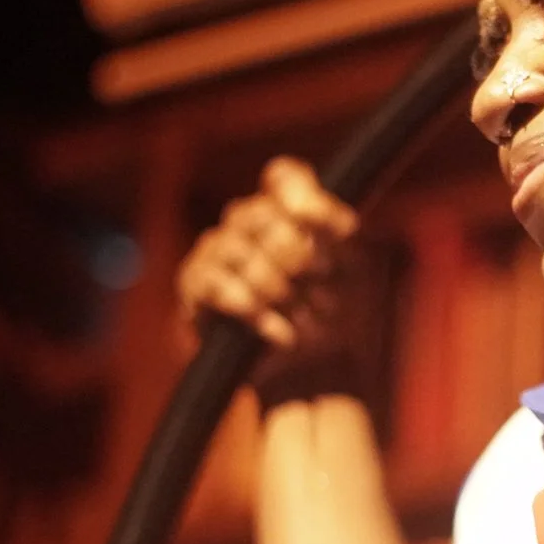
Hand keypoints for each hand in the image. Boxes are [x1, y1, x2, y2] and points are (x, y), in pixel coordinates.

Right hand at [175, 157, 359, 359]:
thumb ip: (340, 236)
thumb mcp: (348, 268)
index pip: (285, 178)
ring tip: (305, 318)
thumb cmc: (323, 307)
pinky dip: (253, 312)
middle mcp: (245, 218)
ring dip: (280, 292)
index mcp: (282, 206)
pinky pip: (217, 286)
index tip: (343, 232)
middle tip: (321, 289)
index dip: (310, 200)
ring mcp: (215, 248)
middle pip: (263, 216)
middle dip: (299, 258)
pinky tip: (280, 333)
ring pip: (239, 252)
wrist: (298, 365)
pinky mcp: (195, 283)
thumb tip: (342, 224)